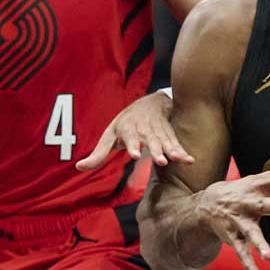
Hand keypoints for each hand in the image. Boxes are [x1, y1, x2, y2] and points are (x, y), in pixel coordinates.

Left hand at [76, 91, 192, 170]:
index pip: (130, 138)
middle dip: (156, 149)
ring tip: (179, 159)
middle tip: (161, 161)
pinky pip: (176, 142)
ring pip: (166, 141)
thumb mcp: (110, 135)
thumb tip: (79, 167)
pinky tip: (190, 160)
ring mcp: (158, 130)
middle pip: (151, 140)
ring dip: (172, 150)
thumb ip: (97, 154)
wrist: (150, 101)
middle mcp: (144, 128)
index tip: (136, 155)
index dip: (133, 146)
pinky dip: (183, 151)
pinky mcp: (169, 133)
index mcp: (127, 128)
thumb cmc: (126, 123)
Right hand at [196, 156, 269, 269]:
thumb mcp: (266, 180)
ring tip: (268, 256)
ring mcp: (240, 221)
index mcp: (259, 186)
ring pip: (251, 233)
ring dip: (259, 244)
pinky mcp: (234, 237)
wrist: (208, 203)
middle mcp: (248, 202)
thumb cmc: (247, 190)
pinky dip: (249, 266)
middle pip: (262, 204)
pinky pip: (242, 253)